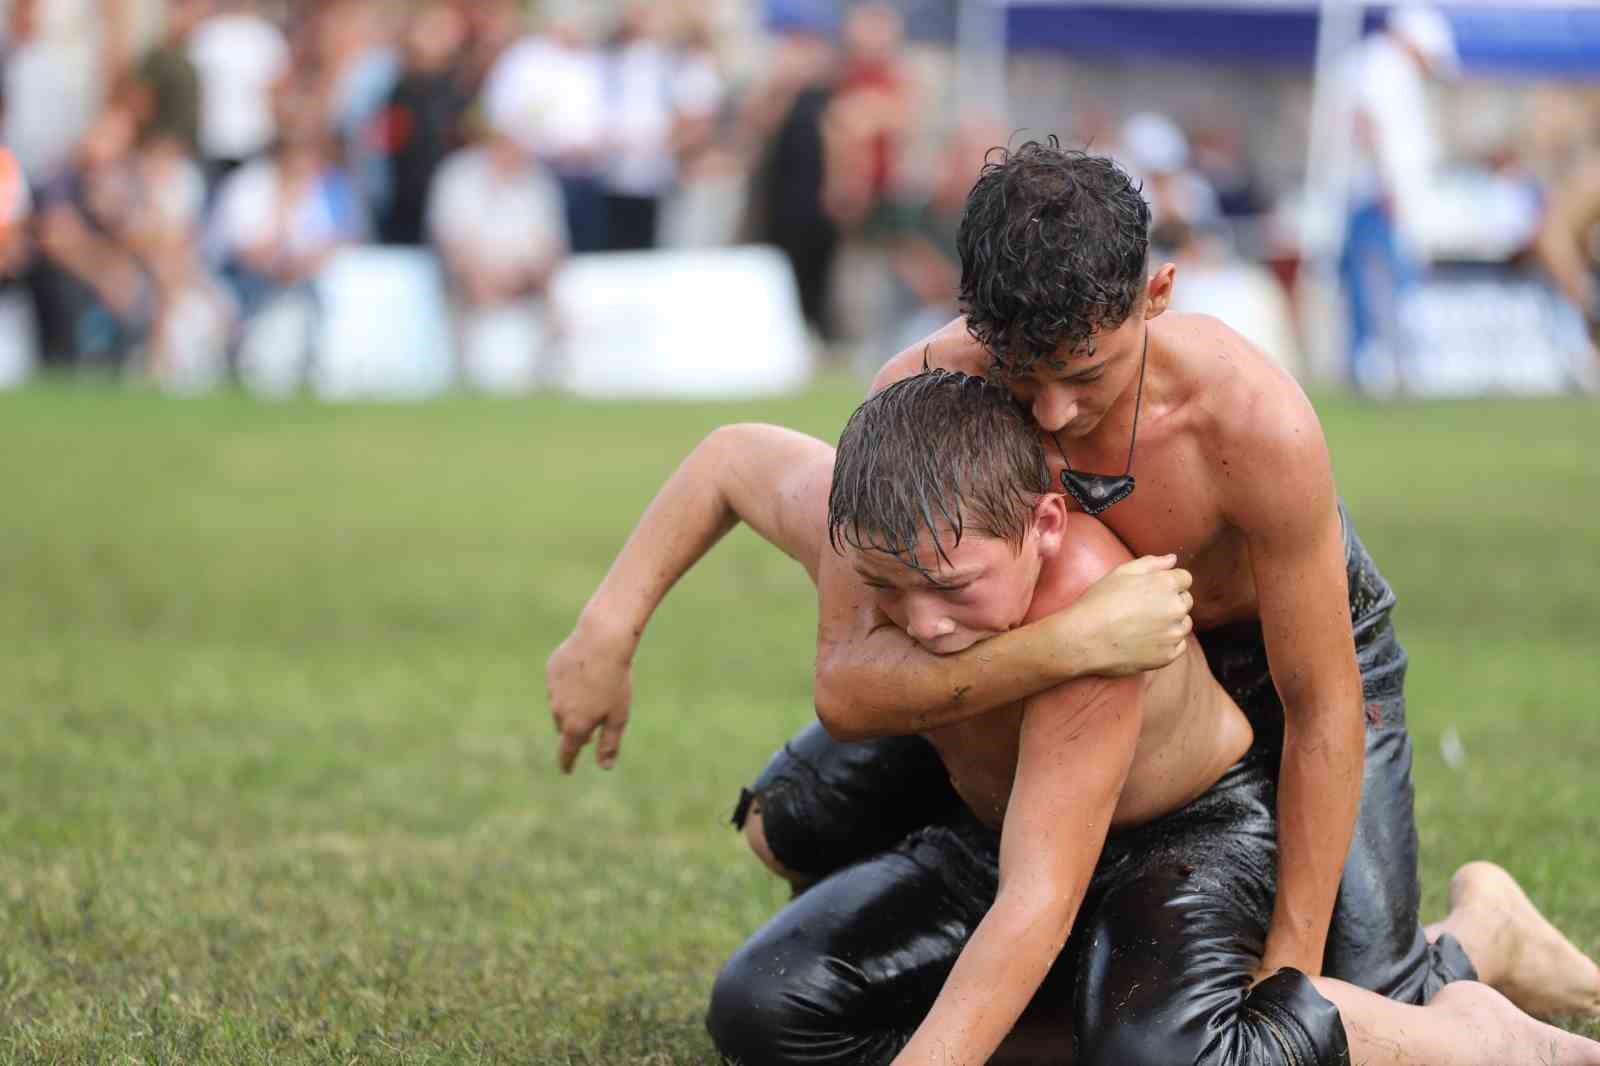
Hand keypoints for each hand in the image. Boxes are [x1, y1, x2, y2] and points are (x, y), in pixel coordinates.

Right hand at [545, 624, 633, 772]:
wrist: (601, 641)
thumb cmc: (615, 680)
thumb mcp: (618, 716)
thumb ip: (609, 744)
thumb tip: (605, 767)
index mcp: (575, 725)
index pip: (567, 752)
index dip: (567, 763)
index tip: (567, 770)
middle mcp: (558, 710)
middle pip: (566, 727)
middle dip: (577, 726)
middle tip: (597, 715)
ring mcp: (552, 690)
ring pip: (561, 704)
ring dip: (574, 703)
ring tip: (596, 686)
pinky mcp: (551, 670)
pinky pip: (559, 684)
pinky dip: (570, 683)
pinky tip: (585, 670)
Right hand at [1063, 555, 1193, 675]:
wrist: (1084, 639)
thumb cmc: (1099, 602)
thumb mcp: (1120, 573)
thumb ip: (1151, 563)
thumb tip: (1172, 560)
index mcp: (1166, 584)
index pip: (1185, 579)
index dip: (1168, 583)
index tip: (1150, 591)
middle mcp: (1175, 608)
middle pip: (1185, 601)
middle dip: (1170, 602)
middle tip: (1143, 609)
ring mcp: (1173, 634)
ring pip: (1183, 624)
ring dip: (1170, 623)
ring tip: (1142, 626)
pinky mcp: (1167, 656)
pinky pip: (1178, 646)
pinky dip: (1166, 644)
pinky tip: (1145, 641)